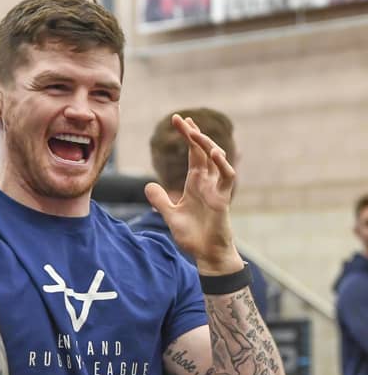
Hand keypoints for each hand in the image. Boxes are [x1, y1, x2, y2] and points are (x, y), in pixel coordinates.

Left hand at [145, 114, 243, 274]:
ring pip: (217, 159)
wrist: (206, 255)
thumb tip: (148, 186)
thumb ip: (160, 200)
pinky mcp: (223, 200)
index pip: (193, 154)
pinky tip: (214, 153)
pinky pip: (227, 177)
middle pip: (203, 151)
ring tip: (195, 133)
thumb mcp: (170, 215)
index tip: (177, 120)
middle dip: (194, 134)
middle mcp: (207, 182)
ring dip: (207, 145)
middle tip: (181, 119)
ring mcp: (216, 189)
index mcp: (195, 183)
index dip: (188, 136)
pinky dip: (223, 164)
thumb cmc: (192, 236)